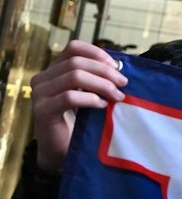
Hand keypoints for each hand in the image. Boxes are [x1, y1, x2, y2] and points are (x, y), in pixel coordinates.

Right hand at [29, 41, 127, 171]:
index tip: (117, 66)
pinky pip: (69, 97)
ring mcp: (39, 94)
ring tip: (117, 96)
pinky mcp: (42, 111)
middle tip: (123, 83)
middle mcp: (43, 79)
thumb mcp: (88, 93)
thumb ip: (96, 78)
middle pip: (76, 62)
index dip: (97, 53)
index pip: (73, 47)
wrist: (61, 151)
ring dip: (101, 84)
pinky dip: (90, 99)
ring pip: (74, 76)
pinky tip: (102, 106)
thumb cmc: (79, 121)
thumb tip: (122, 65)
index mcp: (54, 71)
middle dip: (105, 71)